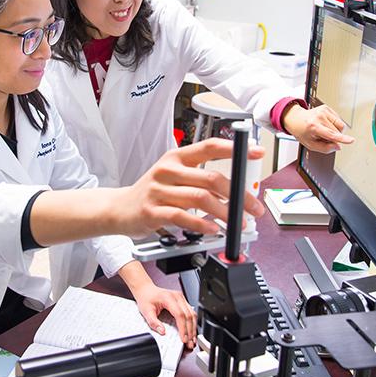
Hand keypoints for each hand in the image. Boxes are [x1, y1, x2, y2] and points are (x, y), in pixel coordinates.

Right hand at [115, 138, 265, 237]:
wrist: (119, 209)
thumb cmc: (153, 193)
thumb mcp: (175, 177)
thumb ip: (202, 179)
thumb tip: (237, 189)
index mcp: (177, 157)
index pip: (210, 147)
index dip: (236, 149)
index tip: (256, 153)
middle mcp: (168, 170)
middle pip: (212, 178)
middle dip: (239, 195)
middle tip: (253, 209)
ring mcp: (159, 190)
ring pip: (201, 199)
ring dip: (225, 213)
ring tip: (238, 223)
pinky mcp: (152, 211)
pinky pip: (182, 217)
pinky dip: (202, 224)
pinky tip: (213, 230)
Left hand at [131, 282, 196, 348]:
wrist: (146, 290)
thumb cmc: (146, 298)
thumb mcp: (146, 311)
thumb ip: (153, 322)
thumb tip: (162, 332)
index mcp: (168, 298)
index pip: (180, 315)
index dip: (183, 328)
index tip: (184, 339)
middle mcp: (177, 297)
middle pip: (189, 315)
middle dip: (190, 331)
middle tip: (190, 343)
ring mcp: (181, 298)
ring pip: (192, 314)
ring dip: (193, 328)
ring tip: (192, 339)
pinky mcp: (183, 301)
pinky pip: (191, 312)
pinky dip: (192, 323)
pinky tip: (191, 331)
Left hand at [281, 104, 353, 152]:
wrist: (296, 119)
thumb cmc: (303, 132)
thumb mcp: (310, 144)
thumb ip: (325, 148)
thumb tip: (338, 146)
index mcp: (313, 126)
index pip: (330, 134)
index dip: (342, 139)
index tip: (351, 140)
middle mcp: (319, 117)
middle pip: (338, 132)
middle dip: (334, 138)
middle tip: (322, 137)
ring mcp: (323, 111)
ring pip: (341, 126)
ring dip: (335, 131)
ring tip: (324, 130)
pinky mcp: (327, 108)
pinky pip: (339, 120)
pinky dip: (334, 125)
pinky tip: (325, 124)